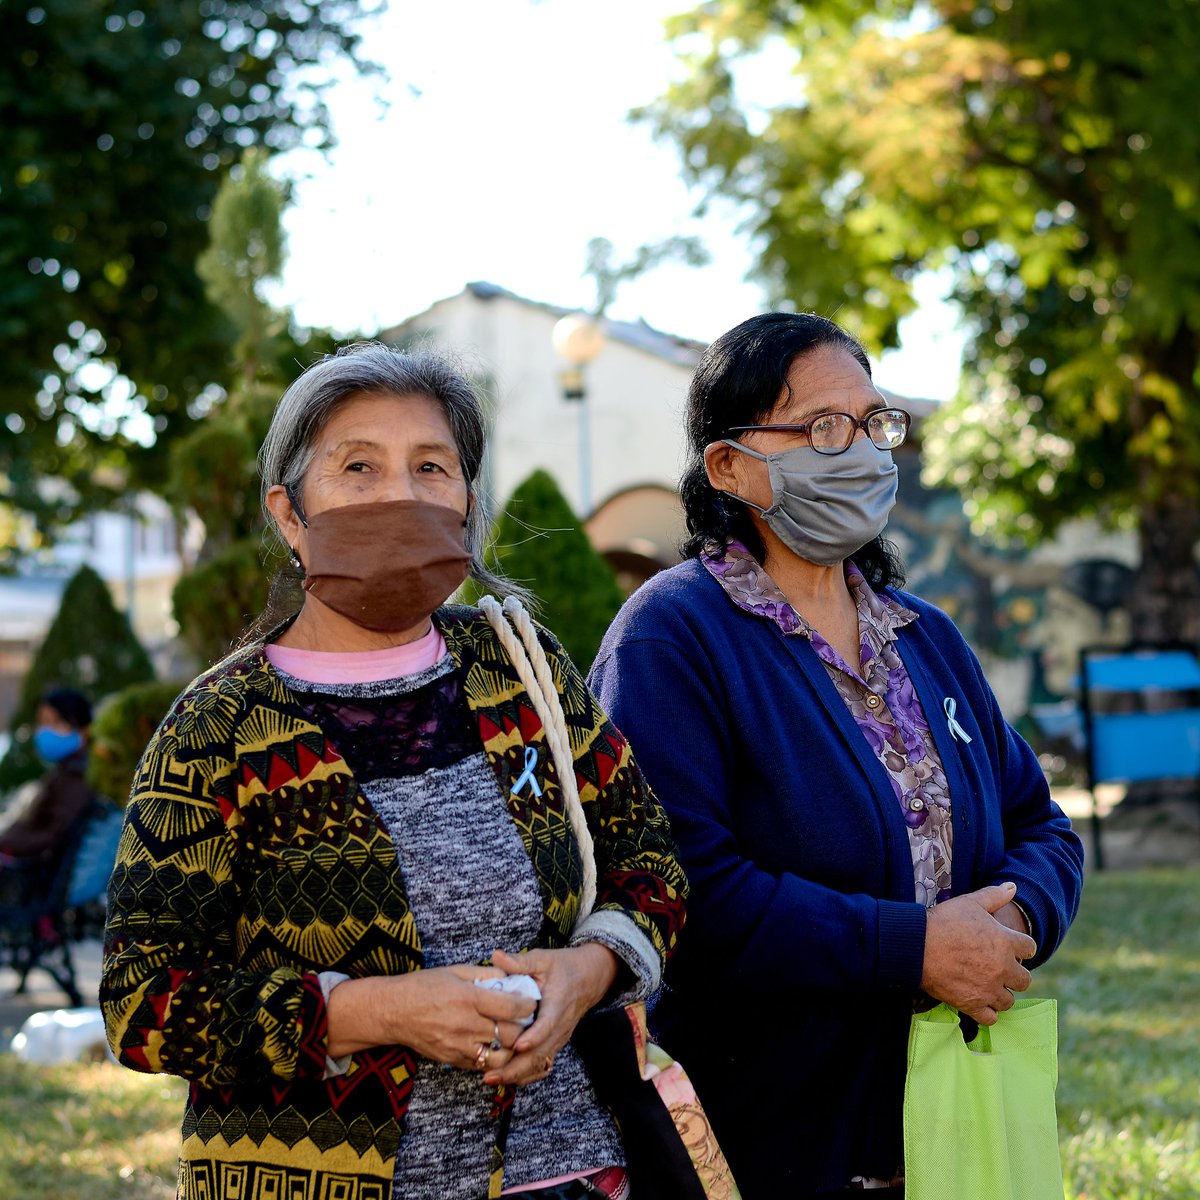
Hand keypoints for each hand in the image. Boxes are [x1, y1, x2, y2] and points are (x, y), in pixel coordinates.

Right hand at [326, 963, 536, 1068]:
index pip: (511, 1006)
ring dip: (511, 1048)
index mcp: (468, 998)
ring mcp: (458, 1046)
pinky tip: (494, 1046)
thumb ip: (484, 974)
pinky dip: (492, 1058)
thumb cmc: (422, 986)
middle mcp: (466, 1025)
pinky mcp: (452, 1060)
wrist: (392, 1011)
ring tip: (513, 1036)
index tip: (532, 1000)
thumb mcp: (454, 971)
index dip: (528, 1004)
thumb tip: (509, 975)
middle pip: (510, 1034)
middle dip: (524, 1027)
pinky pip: (481, 1065)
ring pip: (499, 1056)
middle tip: (528, 1020)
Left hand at [482, 944, 619, 1086]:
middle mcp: (559, 1027)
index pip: (547, 1024)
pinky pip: (541, 1065)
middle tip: (490, 1075)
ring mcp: (557, 1039)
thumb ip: (519, 961)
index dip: (534, 1036)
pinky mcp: (554, 1044)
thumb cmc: (563, 967)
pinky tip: (506, 1078)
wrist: (588, 978)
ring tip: (492, 1079)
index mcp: (557, 1005)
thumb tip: (495, 955)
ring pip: (538, 1064)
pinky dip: (525, 1074)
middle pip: (539, 1054)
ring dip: (516, 1075)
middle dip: (515, 1068)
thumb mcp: (542, 959)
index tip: (518, 1045)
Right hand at [921, 882, 1036, 1026]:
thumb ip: (994, 895)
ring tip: (986, 984)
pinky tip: (977, 1000)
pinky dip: (986, 1011)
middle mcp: (1003, 968)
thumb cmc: (944, 920)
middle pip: (1024, 979)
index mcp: (1006, 942)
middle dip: (1013, 974)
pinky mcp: (972, 1005)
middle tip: (996, 967)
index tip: (1008, 946)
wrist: (917, 945)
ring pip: (1009, 1000)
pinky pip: (991, 1017)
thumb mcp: (970, 902)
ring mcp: (989, 989)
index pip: (1029, 948)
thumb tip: (1013, 886)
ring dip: (1000, 993)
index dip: (1020, 947)